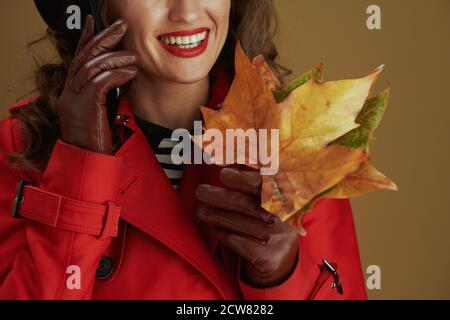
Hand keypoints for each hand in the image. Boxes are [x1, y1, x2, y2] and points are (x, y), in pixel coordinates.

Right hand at [56, 16, 137, 154]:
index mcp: (72, 92)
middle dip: (104, 38)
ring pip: (93, 67)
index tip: (96, 24)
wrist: (87, 161)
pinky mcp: (85, 106)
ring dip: (116, 58)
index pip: (78, 59)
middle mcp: (69, 92)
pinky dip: (118, 74)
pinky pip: (102, 82)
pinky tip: (131, 73)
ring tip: (134, 56)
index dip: (87, 39)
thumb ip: (106, 94)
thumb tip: (124, 76)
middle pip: (85, 56)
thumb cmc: (96, 141)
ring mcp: (74, 99)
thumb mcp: (100, 113)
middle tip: (120, 27)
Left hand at [196, 167, 299, 287]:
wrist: (280, 264)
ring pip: (242, 223)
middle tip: (201, 191)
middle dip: (222, 196)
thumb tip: (225, 160)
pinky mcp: (271, 257)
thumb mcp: (266, 200)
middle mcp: (289, 217)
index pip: (267, 183)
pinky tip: (215, 229)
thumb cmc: (266, 223)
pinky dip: (224, 234)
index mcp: (290, 197)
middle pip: (250, 203)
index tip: (223, 174)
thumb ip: (251, 181)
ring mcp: (282, 238)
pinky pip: (241, 242)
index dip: (244, 178)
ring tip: (201, 210)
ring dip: (217, 215)